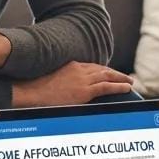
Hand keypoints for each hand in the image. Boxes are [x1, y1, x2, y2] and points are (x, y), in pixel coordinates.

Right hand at [12, 62, 133, 107]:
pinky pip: (106, 87)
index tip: (109, 73)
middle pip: (101, 70)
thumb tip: (63, 88)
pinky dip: (119, 86)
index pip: (91, 67)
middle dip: (114, 73)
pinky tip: (126, 87)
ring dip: (120, 78)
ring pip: (107, 76)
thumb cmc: (35, 89)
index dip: (103, 70)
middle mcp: (78, 70)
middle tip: (124, 76)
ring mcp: (82, 80)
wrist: (29, 92)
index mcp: (70, 66)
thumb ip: (60, 80)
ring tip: (129, 81)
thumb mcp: (49, 79)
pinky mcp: (84, 91)